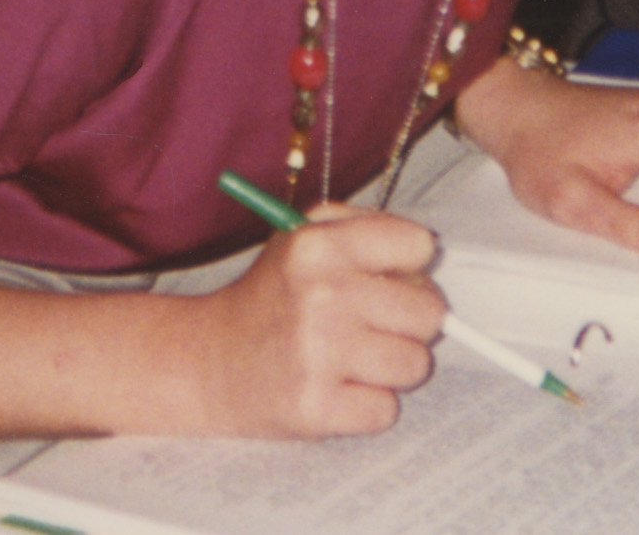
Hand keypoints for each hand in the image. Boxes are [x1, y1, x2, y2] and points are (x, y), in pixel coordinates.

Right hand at [184, 204, 443, 436]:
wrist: (208, 361)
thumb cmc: (271, 296)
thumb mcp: (303, 235)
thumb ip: (365, 226)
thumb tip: (425, 251)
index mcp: (318, 245)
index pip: (419, 245)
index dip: (408, 265)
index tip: (384, 279)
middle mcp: (321, 295)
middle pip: (430, 312)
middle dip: (409, 322)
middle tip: (371, 325)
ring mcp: (319, 354)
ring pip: (415, 365)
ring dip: (391, 367)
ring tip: (353, 359)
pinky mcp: (316, 408)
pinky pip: (386, 411)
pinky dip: (367, 406)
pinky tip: (337, 389)